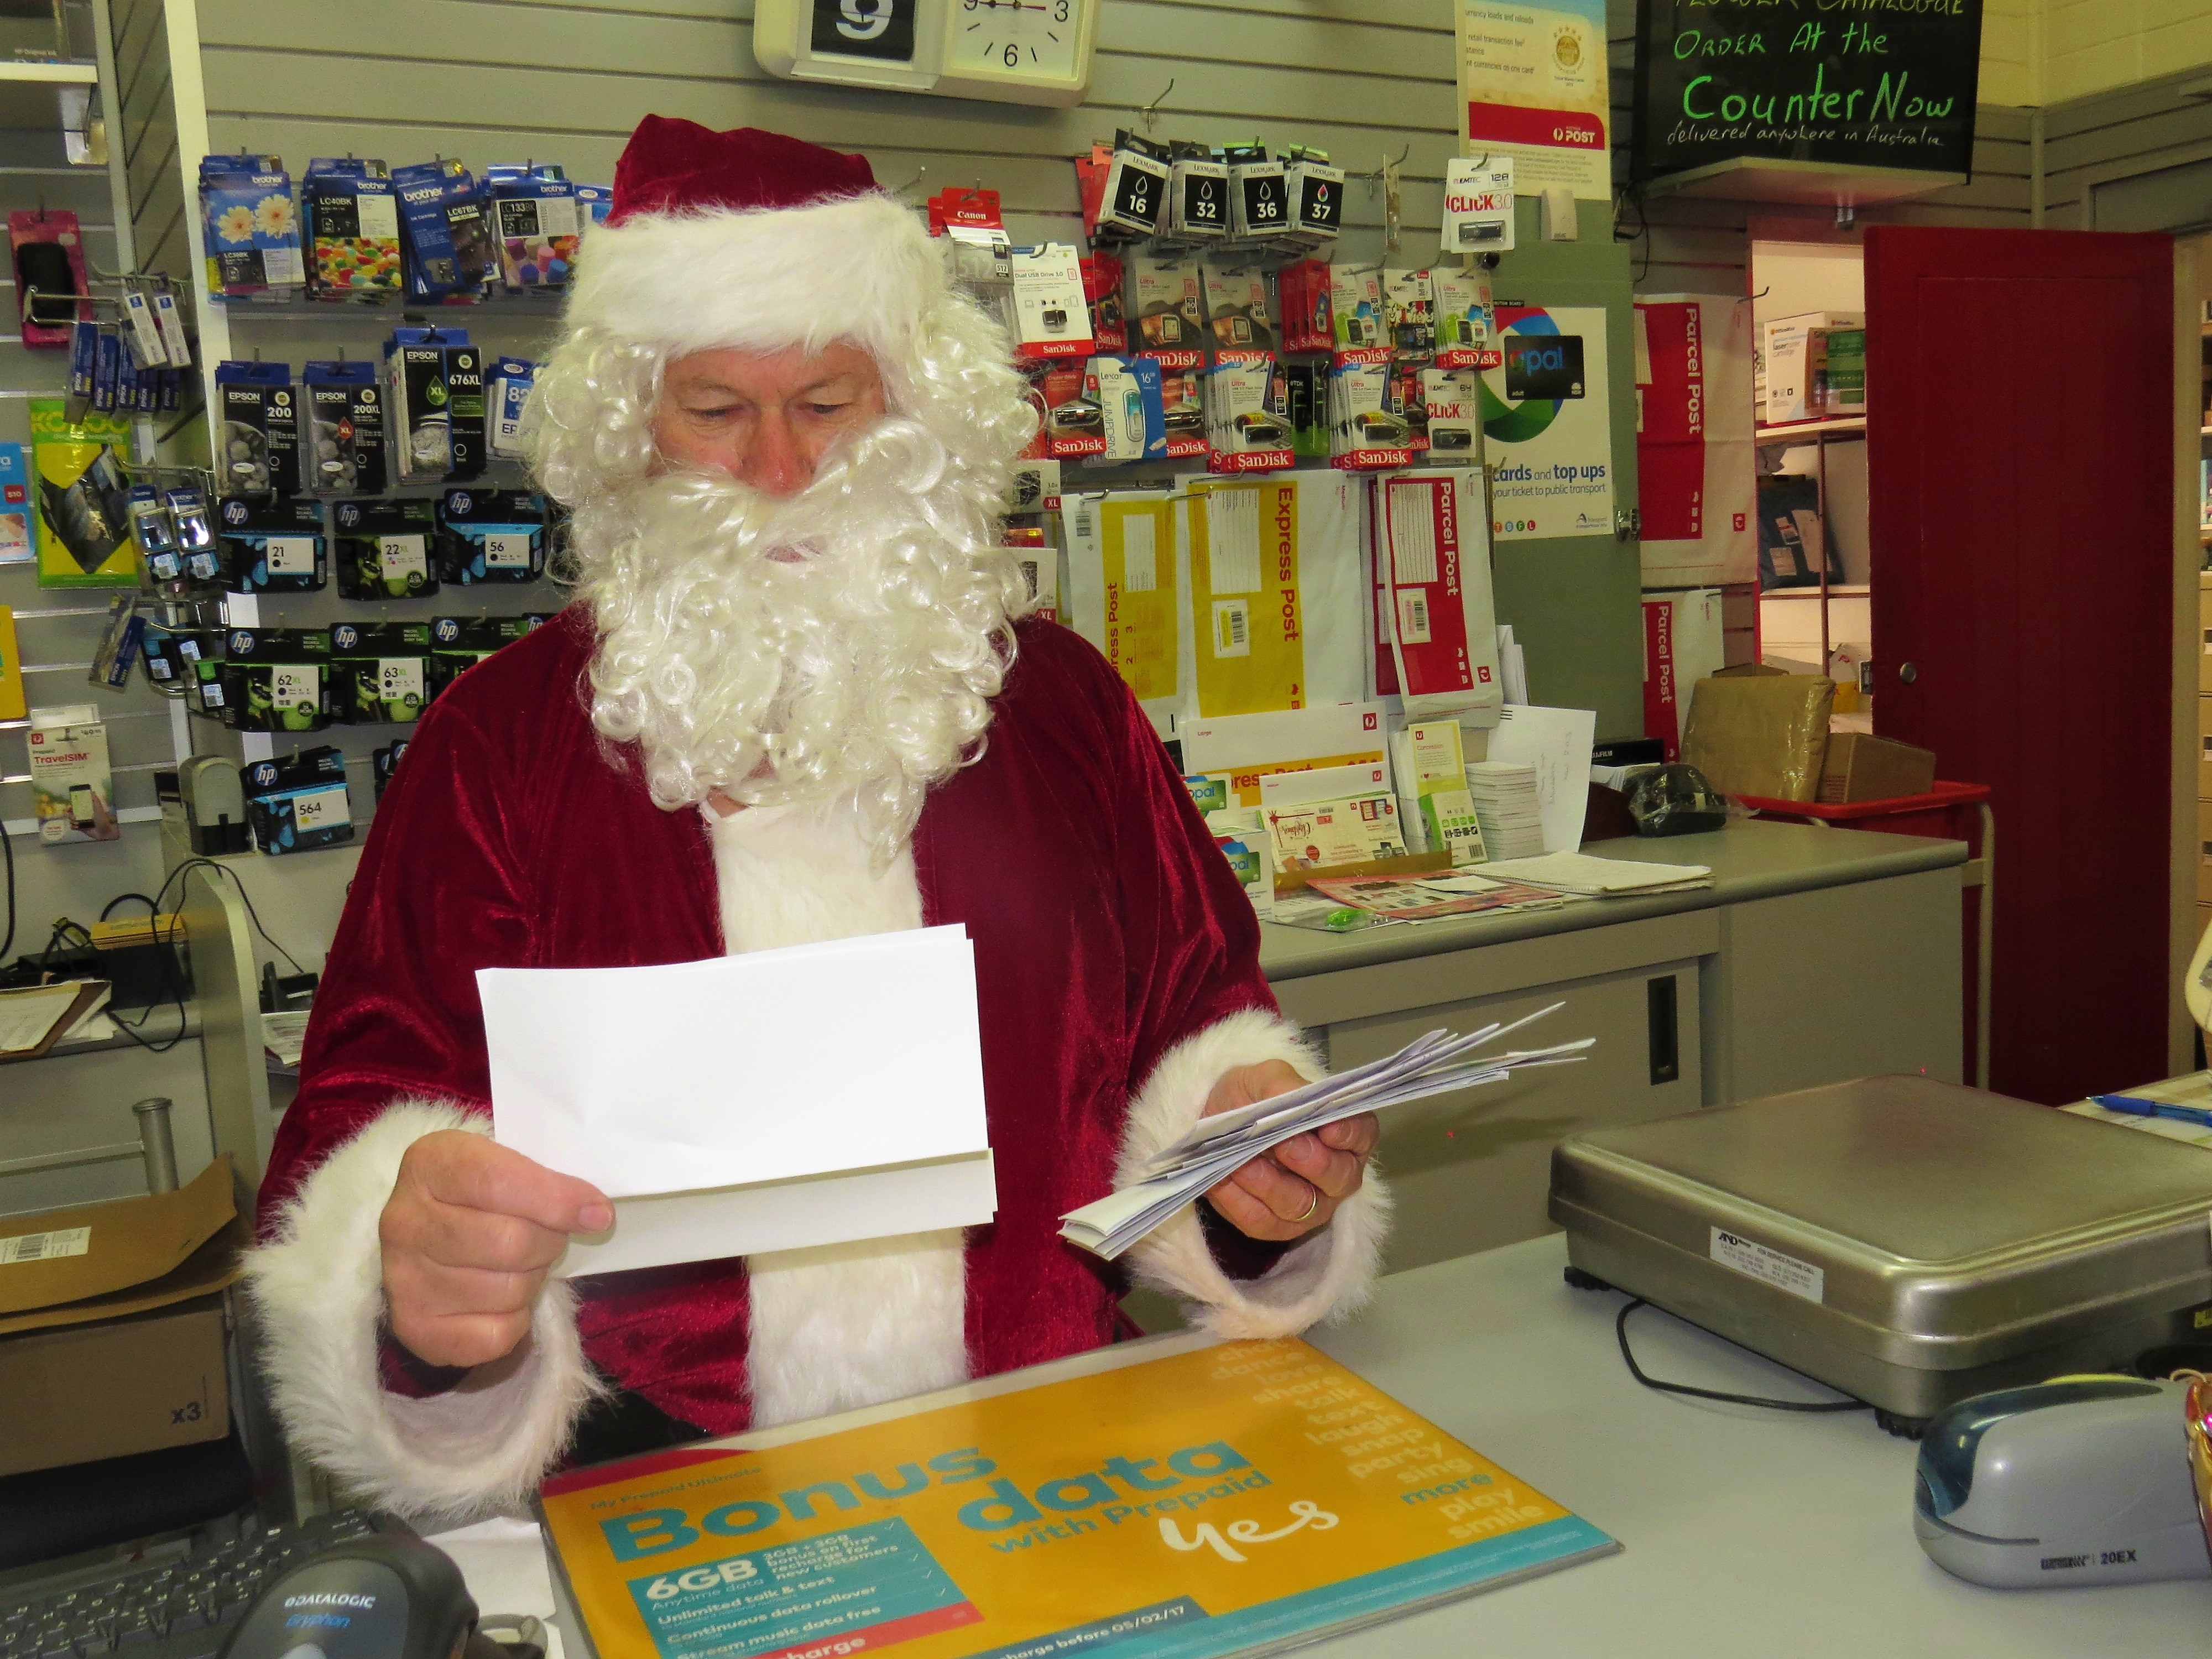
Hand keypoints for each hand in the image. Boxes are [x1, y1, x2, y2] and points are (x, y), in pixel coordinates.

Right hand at [378, 1131, 612, 1368]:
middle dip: (548, 1243)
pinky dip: (514, 1322)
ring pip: (508, 1291)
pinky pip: (495, 1336)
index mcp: (429, 1165)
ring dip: (531, 1280)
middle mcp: (405, 1222)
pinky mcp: (414, 1328)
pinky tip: (500, 1299)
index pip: (499, 1182)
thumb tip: (595, 1215)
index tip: (597, 1213)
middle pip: (509, 1242)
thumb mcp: (504, 1162)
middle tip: (548, 1239)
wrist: (426, 1234)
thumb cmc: (478, 1194)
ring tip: (517, 1266)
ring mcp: (403, 1279)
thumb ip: (547, 1179)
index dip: (557, 1201)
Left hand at [1199, 1060, 1376, 1242]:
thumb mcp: (1263, 1078)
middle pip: (1339, 1178)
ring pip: (1299, 1205)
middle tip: (1284, 1143)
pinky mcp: (1275, 1225)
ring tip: (1243, 1162)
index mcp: (1346, 1133)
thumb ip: (1281, 1085)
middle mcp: (1338, 1174)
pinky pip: (1261, 1220)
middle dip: (1312, 1162)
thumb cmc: (1252, 1099)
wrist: (1215, 1125)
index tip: (1328, 1127)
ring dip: (1269, 1183)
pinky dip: (1239, 1199)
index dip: (1347, 1133)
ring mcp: (1311, 1205)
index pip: (1361, 1135)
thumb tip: (1289, 1097)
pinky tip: (1223, 1178)